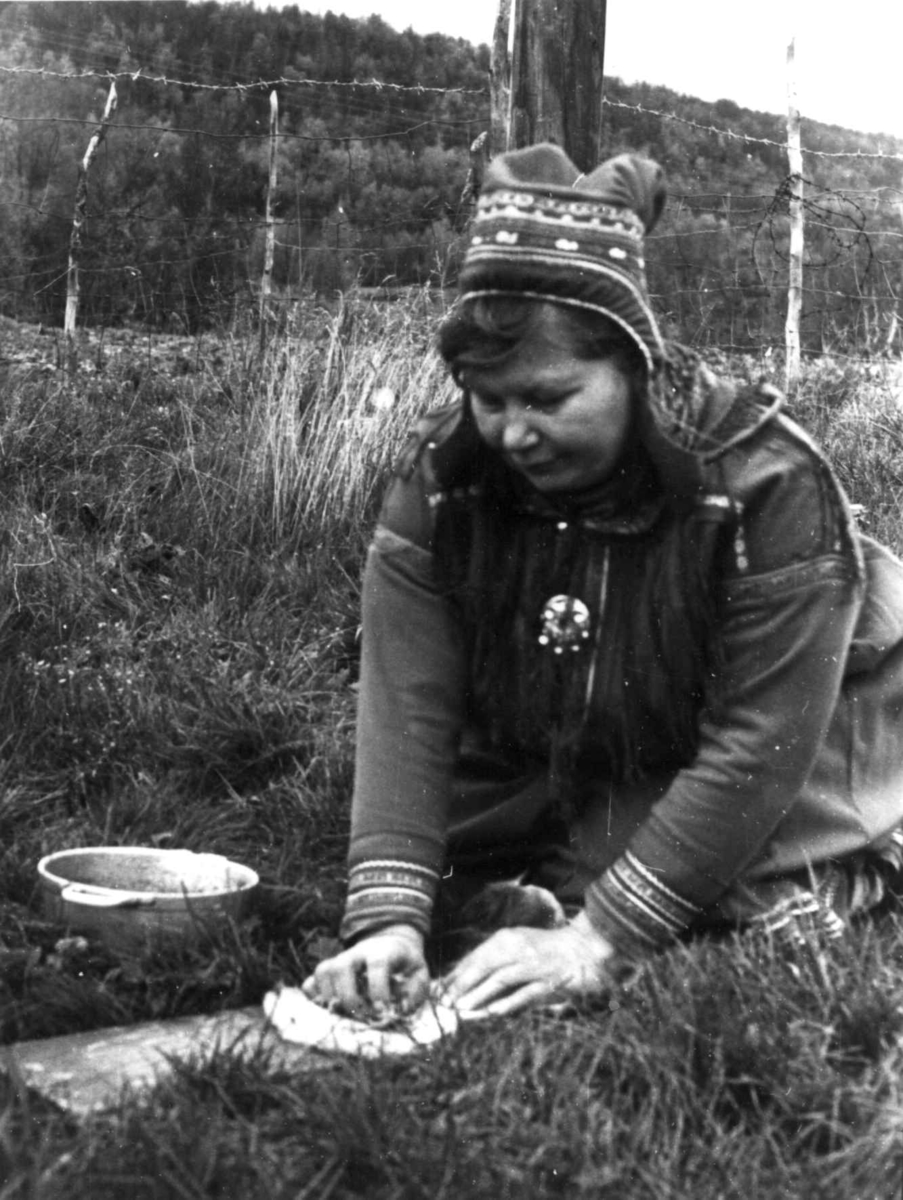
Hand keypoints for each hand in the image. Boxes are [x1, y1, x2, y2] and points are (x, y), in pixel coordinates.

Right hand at [301, 924, 428, 1016]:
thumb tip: (400, 1011)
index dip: (378, 988)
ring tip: (342, 1014)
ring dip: (329, 996)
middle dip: (349, 995)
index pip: (377, 964)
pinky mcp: (329, 974)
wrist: (390, 945)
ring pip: (324, 971)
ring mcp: (340, 961)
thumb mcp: (419, 974)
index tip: (382, 1012)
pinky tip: (324, 1010)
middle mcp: (357, 953)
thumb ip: (415, 992)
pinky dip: (313, 997)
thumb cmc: (405, 965)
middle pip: (342, 965)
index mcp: (383, 951)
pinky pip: (311, 981)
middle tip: (360, 1015)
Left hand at [438, 911, 616, 1015]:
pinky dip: (508, 1003)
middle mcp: (518, 949)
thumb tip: (462, 977)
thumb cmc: (545, 950)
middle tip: (444, 1002)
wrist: (584, 948)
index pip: (475, 957)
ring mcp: (534, 965)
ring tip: (461, 1009)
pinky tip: (493, 1013)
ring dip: (479, 994)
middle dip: (462, 985)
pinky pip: (525, 993)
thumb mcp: (517, 947)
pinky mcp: (549, 982)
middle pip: (483, 966)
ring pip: (501, 979)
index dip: (456, 974)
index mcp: (507, 939)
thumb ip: (494, 960)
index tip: (439, 990)